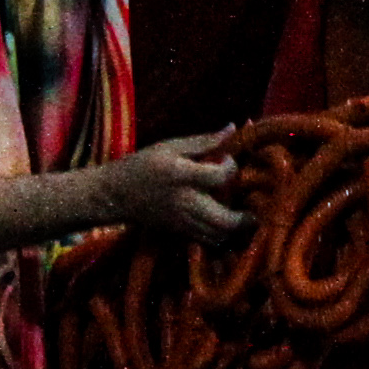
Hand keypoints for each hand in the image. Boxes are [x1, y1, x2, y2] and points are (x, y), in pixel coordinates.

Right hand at [105, 127, 253, 246]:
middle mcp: (184, 202)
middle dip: (244, 218)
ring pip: (218, 235)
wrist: (115, 194)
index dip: (231, 168)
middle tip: (252, 207)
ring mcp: (182, 221)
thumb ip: (204, 141)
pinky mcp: (178, 232)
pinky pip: (207, 241)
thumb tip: (233, 128)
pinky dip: (220, 234)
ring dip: (234, 227)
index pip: (219, 177)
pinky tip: (222, 221)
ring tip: (239, 214)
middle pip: (225, 220)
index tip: (228, 160)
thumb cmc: (143, 164)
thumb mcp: (170, 146)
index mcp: (182, 176)